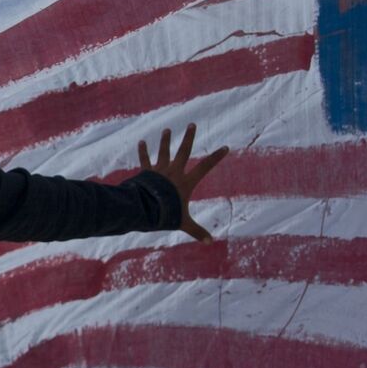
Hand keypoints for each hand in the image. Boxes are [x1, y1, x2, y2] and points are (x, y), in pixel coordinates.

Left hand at [138, 123, 227, 242]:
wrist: (146, 209)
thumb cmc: (166, 215)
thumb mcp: (183, 223)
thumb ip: (197, 231)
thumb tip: (210, 243)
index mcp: (186, 182)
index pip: (205, 167)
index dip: (216, 157)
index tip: (225, 147)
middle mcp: (174, 172)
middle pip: (184, 151)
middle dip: (189, 138)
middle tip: (192, 125)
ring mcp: (160, 171)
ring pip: (164, 152)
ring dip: (166, 141)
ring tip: (167, 130)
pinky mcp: (147, 173)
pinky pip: (145, 160)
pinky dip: (143, 152)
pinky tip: (141, 142)